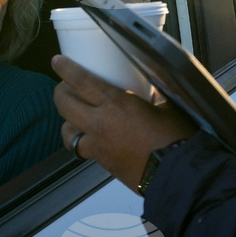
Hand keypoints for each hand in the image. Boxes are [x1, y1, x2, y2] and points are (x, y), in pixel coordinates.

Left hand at [52, 55, 196, 191]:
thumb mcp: (168, 106)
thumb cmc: (176, 138)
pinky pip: (81, 150)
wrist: (177, 175)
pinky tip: (92, 137)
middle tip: (65, 87)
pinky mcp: (103, 163)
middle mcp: (101, 124)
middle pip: (64, 105)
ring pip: (67, 132)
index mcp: (116, 103)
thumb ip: (156, 95)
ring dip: (68, 121)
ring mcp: (99, 146)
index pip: (80, 81)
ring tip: (75, 115)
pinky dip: (81, 141)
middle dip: (60, 93)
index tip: (58, 61)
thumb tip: (153, 88)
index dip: (65, 69)